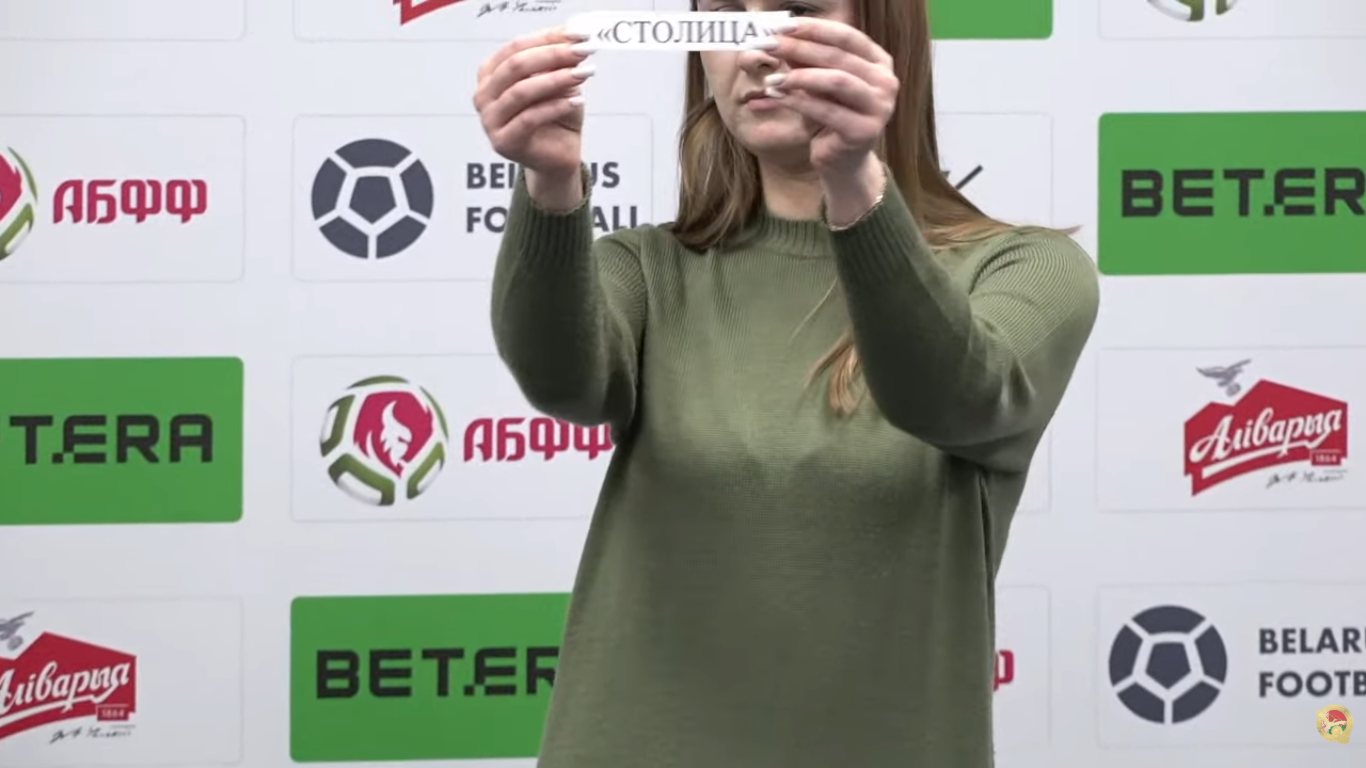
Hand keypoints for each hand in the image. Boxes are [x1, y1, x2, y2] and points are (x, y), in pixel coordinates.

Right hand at [474, 27, 596, 182]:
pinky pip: (529, 118)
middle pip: (516, 65)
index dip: (548, 38)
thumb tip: (572, 40)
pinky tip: (577, 100)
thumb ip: (559, 63)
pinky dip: (556, 106)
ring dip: (556, 79)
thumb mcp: (559, 83)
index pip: (516, 47)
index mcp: (491, 74)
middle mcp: (484, 95)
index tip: (579, 35)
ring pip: (521, 91)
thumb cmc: (556, 117)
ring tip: (583, 73)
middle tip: (582, 51)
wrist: (557, 157)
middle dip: (553, 55)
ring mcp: (490, 120)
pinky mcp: (504, 142)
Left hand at [760, 19, 897, 181]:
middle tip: (769, 45)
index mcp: (879, 62)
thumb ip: (805, 61)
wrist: (840, 161)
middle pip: (839, 56)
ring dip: (799, 76)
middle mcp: (886, 82)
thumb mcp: (816, 84)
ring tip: (772, 77)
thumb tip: (780, 36)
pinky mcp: (864, 131)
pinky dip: (797, 101)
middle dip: (800, 48)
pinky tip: (775, 97)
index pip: (846, 36)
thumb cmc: (829, 118)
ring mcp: (879, 108)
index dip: (814, 28)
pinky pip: (826, 110)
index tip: (783, 26)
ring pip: (836, 80)